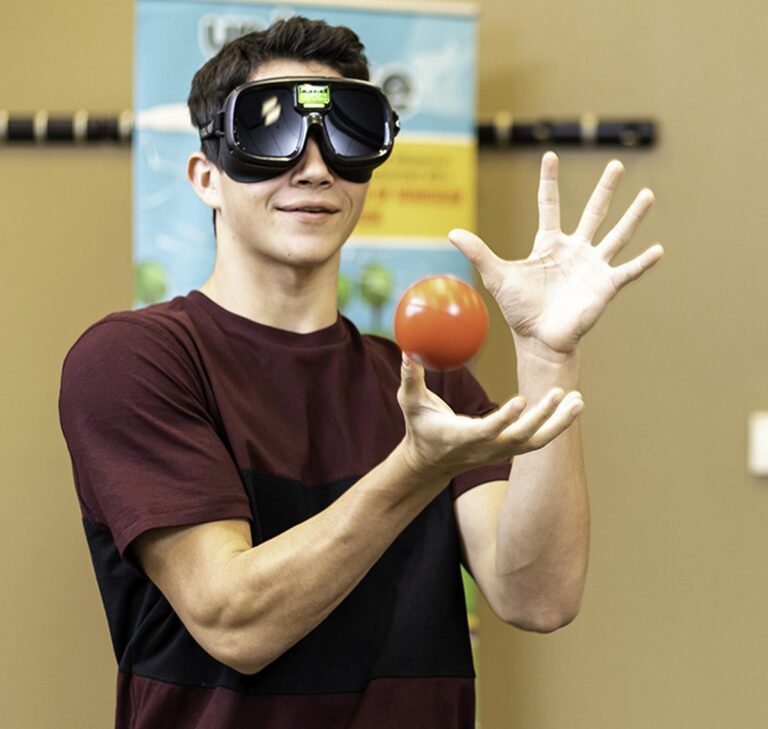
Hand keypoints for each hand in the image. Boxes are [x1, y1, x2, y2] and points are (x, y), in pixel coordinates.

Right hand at [397, 354, 583, 478]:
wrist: (431, 462)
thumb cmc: (420, 428)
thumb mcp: (411, 403)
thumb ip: (411, 378)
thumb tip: (408, 352)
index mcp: (463, 437)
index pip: (487, 431)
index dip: (504, 418)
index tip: (521, 401)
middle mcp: (487, 448)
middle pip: (521, 437)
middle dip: (542, 417)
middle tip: (559, 393)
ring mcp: (501, 451)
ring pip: (537, 441)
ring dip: (559, 422)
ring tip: (579, 400)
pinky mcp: (510, 449)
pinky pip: (539, 440)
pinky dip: (558, 424)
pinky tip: (573, 404)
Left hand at [449, 152, 663, 354]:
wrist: (538, 340)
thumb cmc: (519, 309)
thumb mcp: (497, 276)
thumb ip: (479, 252)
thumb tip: (451, 232)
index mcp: (549, 244)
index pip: (549, 205)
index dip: (549, 181)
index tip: (549, 154)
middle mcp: (574, 250)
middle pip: (592, 212)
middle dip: (604, 189)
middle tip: (616, 163)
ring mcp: (592, 266)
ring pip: (616, 235)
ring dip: (632, 216)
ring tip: (648, 195)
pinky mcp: (605, 286)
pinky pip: (628, 271)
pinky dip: (643, 262)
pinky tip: (658, 249)